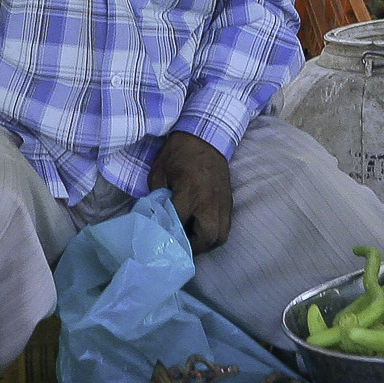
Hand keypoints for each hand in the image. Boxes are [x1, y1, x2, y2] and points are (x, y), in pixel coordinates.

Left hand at [149, 131, 232, 253]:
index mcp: (190, 192)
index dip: (169, 233)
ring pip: (220, 236)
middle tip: (179, 243)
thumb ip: (156, 196)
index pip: (180, 224)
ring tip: (191, 238)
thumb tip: (154, 216)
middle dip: (192, 246)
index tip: (160, 237)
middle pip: (207, 238)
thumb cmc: (179, 153)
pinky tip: (200, 228)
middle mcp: (209, 201)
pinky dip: (214, 233)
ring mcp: (222, 203)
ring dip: (205, 242)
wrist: (205, 136)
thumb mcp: (159, 172)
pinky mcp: (228, 202)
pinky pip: (225, 226)